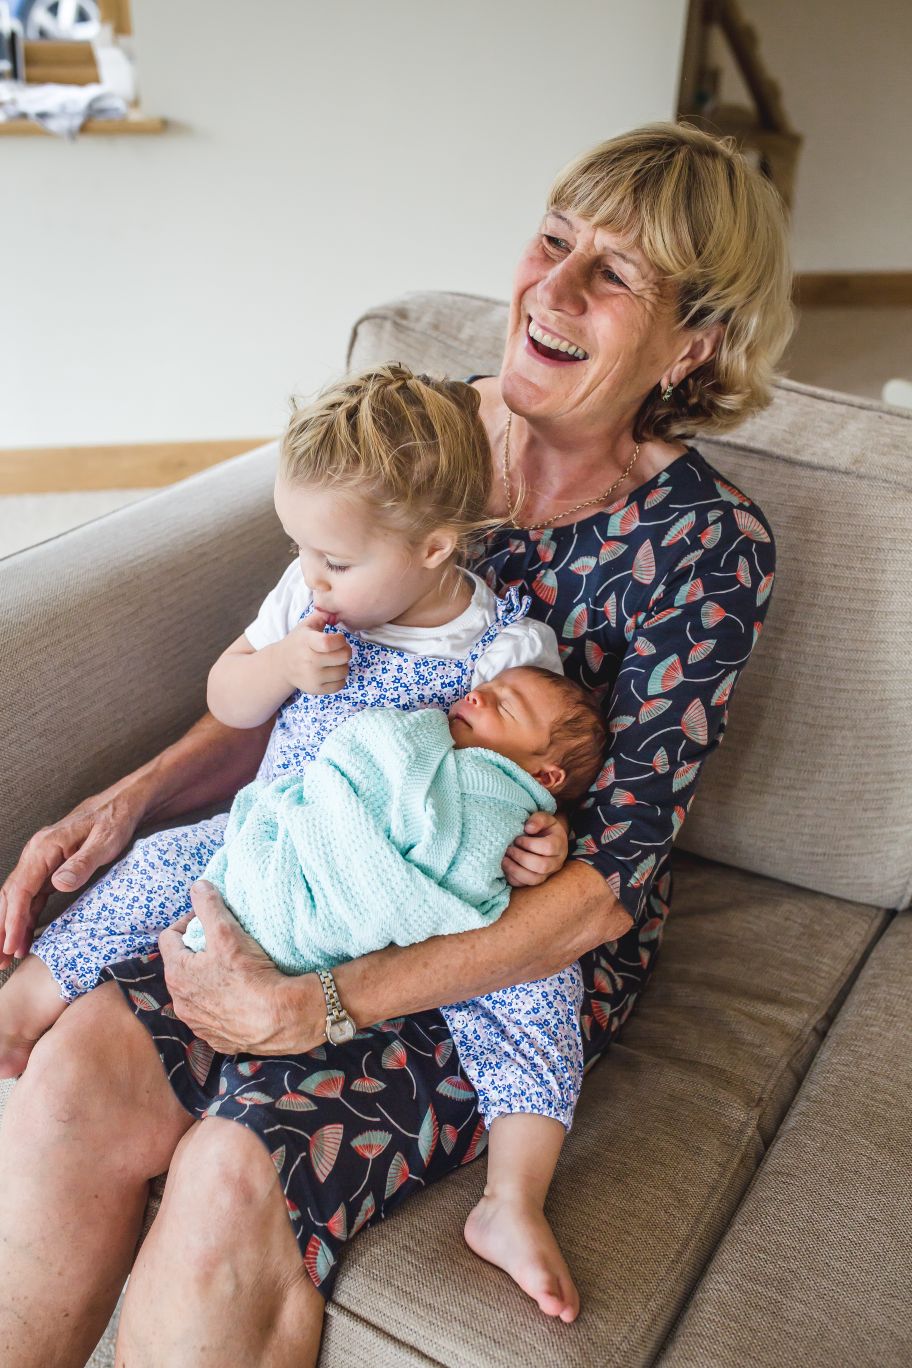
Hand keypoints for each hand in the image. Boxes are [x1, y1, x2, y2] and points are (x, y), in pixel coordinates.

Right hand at [0, 785, 144, 967]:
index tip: (12, 945)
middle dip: (2, 929)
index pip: (21, 890)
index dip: (14, 920)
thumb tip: (59, 883)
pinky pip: (30, 898)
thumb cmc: (115, 820)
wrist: (122, 804)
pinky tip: (23, 939)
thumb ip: (82, 863)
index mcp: (44, 847)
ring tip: (6, 957)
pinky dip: (24, 919)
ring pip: (16, 899)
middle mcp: (36, 854)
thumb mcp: (105, 841)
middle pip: (10, 897)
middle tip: (1, 961)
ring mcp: (40, 862)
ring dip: (9, 927)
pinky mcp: (49, 869)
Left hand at [157, 881, 324, 1053]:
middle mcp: (180, 1002)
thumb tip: (198, 886)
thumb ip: (208, 906)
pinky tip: (239, 993)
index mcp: (176, 974)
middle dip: (197, 950)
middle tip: (221, 940)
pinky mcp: (216, 1037)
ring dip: (207, 977)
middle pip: (182, 965)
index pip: (168, 938)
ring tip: (231, 966)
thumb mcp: (226, 932)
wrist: (279, 1019)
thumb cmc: (249, 975)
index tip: (206, 917)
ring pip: (196, 991)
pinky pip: (211, 1014)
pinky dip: (220, 1001)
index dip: (187, 922)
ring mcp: (197, 1023)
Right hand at [277, 611, 351, 695]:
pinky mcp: (315, 689)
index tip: (338, 638)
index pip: (329, 643)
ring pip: (344, 671)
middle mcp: (308, 660)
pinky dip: (340, 678)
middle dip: (346, 650)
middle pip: (343, 656)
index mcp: (306, 642)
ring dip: (343, 664)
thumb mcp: (306, 625)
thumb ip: (322, 614)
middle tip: (339, 649)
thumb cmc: (298, 642)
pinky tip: (331, 671)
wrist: (282, 665)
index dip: (340, 639)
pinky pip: (340, 685)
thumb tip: (336, 609)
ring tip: (334, 660)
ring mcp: (312, 677)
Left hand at [502, 811, 569, 888]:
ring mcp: (547, 874)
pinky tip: (506, 866)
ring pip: (534, 879)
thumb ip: (537, 819)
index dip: (530, 844)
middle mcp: (556, 862)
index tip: (518, 839)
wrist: (545, 839)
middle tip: (509, 849)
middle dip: (521, 857)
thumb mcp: (544, 818)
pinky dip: (513, 877)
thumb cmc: (543, 828)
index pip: (548, 848)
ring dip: (516, 870)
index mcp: (559, 844)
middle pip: (542, 866)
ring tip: (504, 859)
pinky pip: (524, 885)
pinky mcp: (535, 881)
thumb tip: (528, 828)